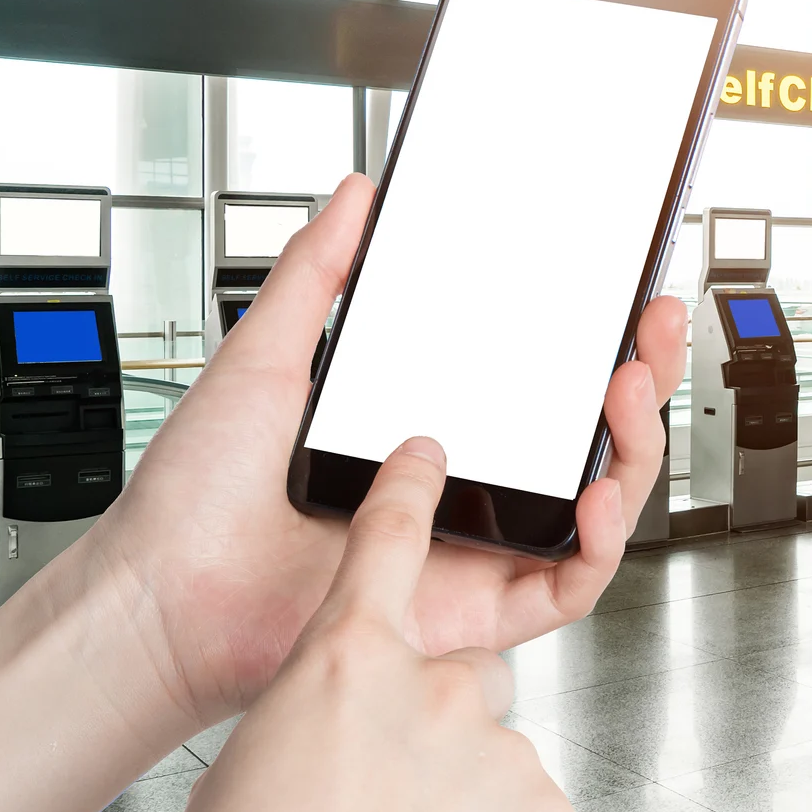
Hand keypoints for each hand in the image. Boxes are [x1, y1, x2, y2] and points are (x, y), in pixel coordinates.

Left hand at [83, 173, 686, 725]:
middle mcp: (468, 490)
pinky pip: (569, 586)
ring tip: (626, 390)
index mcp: (433, 430)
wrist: (161, 593)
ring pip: (600, 508)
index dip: (595, 339)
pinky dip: (602, 545)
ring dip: (635, 447)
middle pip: (592, 438)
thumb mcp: (266, 358)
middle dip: (642, 378)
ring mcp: (478, 550)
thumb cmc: (197, 499)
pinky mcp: (474, 613)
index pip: (541, 382)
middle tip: (650, 327)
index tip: (622, 293)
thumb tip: (356, 199)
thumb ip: (317, 274)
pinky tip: (596, 495)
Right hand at [158, 438, 581, 811]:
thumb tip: (337, 718)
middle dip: (439, 722)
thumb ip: (313, 711)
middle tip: (391, 792)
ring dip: (464, 793)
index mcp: (343, 661)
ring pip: (496, 752)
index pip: (389, 541)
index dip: (410, 493)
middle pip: (465, 673)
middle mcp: (434, 687)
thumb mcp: (249, 767)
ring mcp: (499, 747)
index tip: (427, 458)